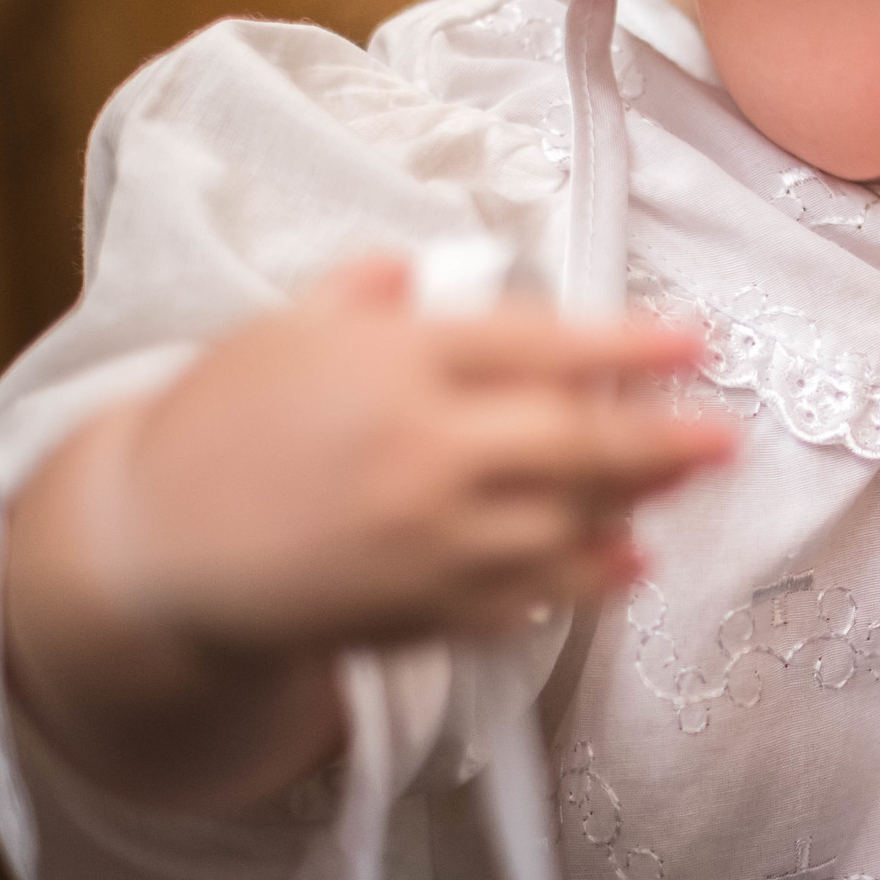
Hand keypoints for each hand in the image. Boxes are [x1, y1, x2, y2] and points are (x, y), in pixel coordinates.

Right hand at [4, 257, 733, 808]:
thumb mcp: (288, 330)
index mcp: (399, 363)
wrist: (153, 549)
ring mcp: (432, 539)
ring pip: (570, 525)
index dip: (632, 346)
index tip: (695, 343)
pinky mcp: (425, 609)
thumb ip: (375, 296)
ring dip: (636, 509)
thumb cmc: (221, 422)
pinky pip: (531, 596)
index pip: (544, 345)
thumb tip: (440, 271)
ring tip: (681, 488)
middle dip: (667, 441)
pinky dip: (586, 580)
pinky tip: (622, 564)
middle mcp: (428, 450)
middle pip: (580, 444)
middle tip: (725, 436)